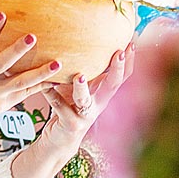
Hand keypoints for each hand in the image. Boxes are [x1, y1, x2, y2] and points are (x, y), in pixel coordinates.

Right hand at [0, 13, 62, 131]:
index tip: (2, 14)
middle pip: (2, 63)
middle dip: (17, 50)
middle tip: (33, 37)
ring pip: (20, 82)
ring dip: (40, 73)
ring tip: (57, 63)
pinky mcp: (3, 104)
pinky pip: (25, 94)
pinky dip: (41, 86)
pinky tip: (55, 80)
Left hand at [37, 41, 134, 162]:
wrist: (60, 139)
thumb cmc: (69, 106)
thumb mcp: (79, 88)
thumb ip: (83, 69)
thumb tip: (80, 38)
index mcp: (103, 93)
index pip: (123, 76)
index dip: (130, 60)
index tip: (132, 41)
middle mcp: (99, 104)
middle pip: (113, 86)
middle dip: (117, 69)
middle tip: (119, 52)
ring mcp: (86, 116)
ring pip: (85, 101)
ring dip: (82, 88)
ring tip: (80, 76)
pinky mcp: (71, 124)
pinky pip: (60, 107)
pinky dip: (52, 95)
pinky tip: (46, 85)